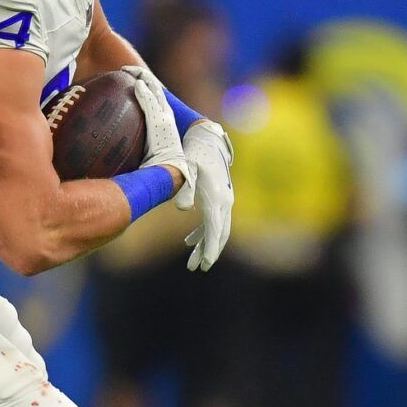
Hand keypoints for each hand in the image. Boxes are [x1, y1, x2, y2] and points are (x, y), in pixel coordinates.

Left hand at [126, 67, 188, 188]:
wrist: (167, 171)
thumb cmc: (152, 164)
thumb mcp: (138, 149)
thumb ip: (127, 140)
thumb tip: (104, 140)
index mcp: (162, 119)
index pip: (152, 97)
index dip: (143, 85)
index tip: (127, 78)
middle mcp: (165, 115)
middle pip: (154, 89)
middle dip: (142, 76)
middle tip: (125, 69)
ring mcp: (164, 117)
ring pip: (154, 90)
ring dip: (143, 77)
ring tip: (128, 69)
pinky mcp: (161, 121)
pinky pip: (150, 102)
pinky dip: (144, 92)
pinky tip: (135, 82)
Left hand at [174, 119, 233, 271]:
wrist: (206, 139)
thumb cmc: (193, 154)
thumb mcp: (187, 169)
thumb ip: (185, 188)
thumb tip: (181, 209)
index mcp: (216, 198)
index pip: (215, 230)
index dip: (210, 249)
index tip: (204, 265)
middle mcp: (225, 201)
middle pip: (219, 234)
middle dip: (208, 252)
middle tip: (196, 268)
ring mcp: (224, 200)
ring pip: (218, 229)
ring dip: (205, 245)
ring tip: (192, 262)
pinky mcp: (219, 198)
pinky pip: (214, 222)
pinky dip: (203, 233)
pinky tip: (188, 242)